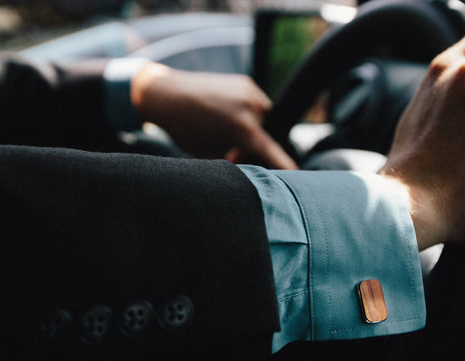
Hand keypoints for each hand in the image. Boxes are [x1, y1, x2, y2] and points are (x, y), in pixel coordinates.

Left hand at [131, 63, 296, 169]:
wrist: (167, 94)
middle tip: (231, 153)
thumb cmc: (186, 129)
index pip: (271, 151)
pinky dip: (248, 115)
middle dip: (253, 147)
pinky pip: (257, 106)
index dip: (284, 165)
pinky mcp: (246, 82)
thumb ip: (236, 160)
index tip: (296, 173)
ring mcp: (250, 91)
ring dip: (252, 130)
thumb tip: (253, 163)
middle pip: (266, 136)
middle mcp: (251, 105)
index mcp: (242, 127)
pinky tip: (226, 117)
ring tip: (226, 131)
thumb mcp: (211, 154)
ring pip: (263, 120)